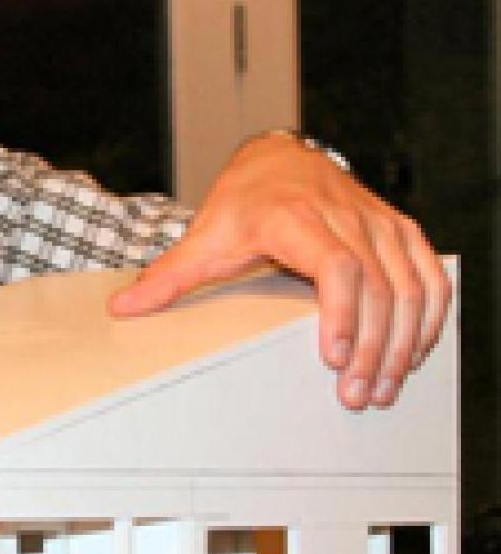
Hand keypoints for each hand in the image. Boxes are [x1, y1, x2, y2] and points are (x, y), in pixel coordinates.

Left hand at [108, 132, 450, 409]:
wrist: (279, 159)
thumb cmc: (245, 200)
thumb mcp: (205, 236)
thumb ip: (170, 276)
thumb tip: (123, 308)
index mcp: (296, 218)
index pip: (336, 266)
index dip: (341, 313)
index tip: (333, 357)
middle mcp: (345, 217)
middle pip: (377, 287)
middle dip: (372, 348)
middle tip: (357, 394)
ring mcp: (378, 222)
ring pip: (410, 286)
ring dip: (404, 342)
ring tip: (383, 386)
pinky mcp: (399, 230)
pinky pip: (430, 275)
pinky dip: (430, 317)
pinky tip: (415, 352)